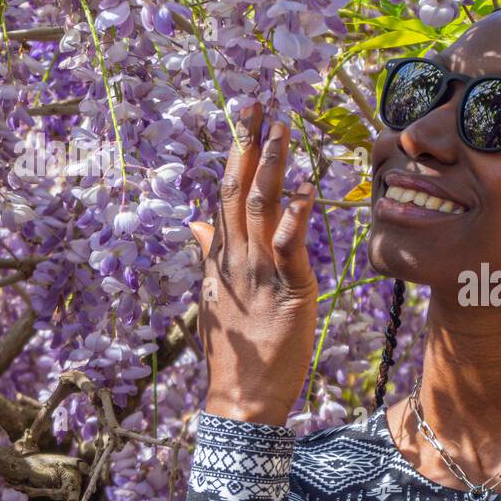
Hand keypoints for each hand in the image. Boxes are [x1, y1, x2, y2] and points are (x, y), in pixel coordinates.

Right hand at [188, 103, 318, 425]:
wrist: (241, 398)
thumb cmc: (235, 352)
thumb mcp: (214, 297)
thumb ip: (208, 256)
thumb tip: (195, 225)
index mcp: (219, 257)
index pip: (225, 195)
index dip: (234, 154)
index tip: (242, 119)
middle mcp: (234, 258)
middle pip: (236, 190)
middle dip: (245, 144)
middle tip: (255, 103)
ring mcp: (257, 272)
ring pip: (261, 209)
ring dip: (271, 167)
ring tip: (281, 130)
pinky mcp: (287, 290)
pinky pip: (288, 247)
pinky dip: (296, 217)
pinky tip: (305, 190)